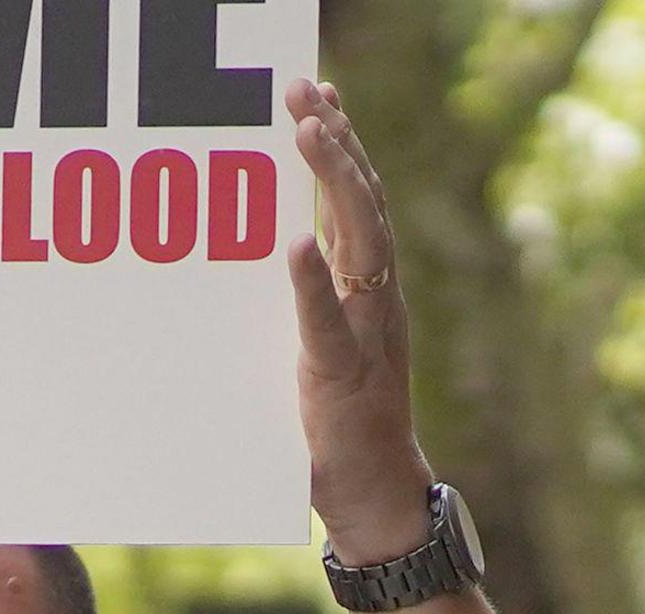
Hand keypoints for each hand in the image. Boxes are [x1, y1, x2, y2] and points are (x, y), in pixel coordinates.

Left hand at [282, 79, 435, 561]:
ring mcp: (367, 331)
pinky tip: (296, 243)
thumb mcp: (317, 343)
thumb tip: (268, 251)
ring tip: (308, 133)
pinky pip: (327, 319)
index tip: (320, 94)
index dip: (341, 145)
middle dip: (334, 140)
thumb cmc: (338, 422)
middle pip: (360, 201)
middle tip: (304, 90)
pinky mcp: (343, 373)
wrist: (376, 492)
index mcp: (369, 287)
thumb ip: (303, 301)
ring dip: (332, 183)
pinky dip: (313, 281)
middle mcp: (376, 298)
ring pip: (358, 240)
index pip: (357, 200)